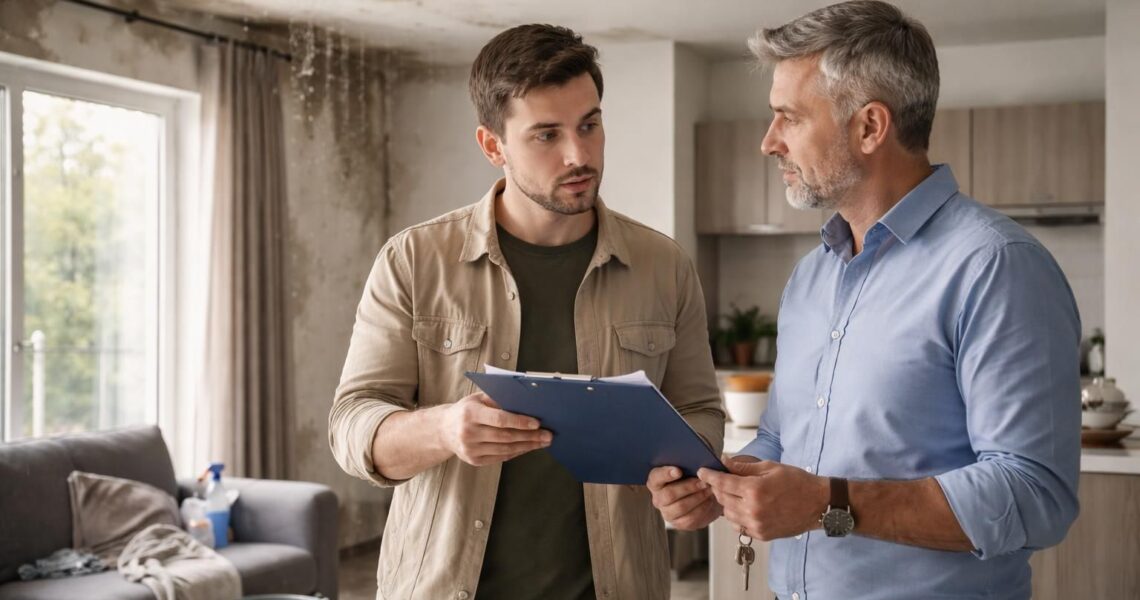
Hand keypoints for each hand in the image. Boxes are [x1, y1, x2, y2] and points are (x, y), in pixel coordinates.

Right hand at [438, 393, 551, 465]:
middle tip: (548, 435)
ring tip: (542, 442)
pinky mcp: (474, 461)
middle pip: (505, 437)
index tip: (537, 423)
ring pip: (505, 449)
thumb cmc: (466, 410)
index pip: (500, 419)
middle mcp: (468, 433)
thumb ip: (498, 398)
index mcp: (470, 414)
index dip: (520, 422)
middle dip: (530, 436)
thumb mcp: (477, 398)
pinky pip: (500, 457)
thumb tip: (525, 401)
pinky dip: (517, 452)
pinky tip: (528, 447)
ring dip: (527, 446)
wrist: (443, 430)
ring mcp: (470, 450)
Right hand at [646, 466, 720, 529]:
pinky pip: (690, 519)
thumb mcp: (693, 466)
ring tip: (710, 490)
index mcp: (656, 481)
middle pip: (669, 494)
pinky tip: (709, 501)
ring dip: (698, 498)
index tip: (678, 471)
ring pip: (681, 507)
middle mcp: (658, 498)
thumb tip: (707, 459)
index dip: (666, 474)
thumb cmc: (695, 477)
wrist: (705, 495)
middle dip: (688, 487)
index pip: (655, 477)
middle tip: (703, 482)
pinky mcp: (678, 523)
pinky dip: (702, 509)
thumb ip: (694, 461)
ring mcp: (667, 512)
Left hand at [698, 459, 828, 540]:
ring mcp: (757, 525)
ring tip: (735, 494)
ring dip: (726, 503)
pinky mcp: (761, 534)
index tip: (702, 472)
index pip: (722, 483)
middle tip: (720, 480)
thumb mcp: (770, 468)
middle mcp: (753, 510)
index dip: (709, 476)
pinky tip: (744, 507)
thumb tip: (724, 462)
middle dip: (718, 488)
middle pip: (722, 499)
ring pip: (727, 514)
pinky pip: (739, 526)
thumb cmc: (797, 482)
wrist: (818, 504)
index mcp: (755, 490)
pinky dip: (736, 516)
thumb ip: (744, 468)